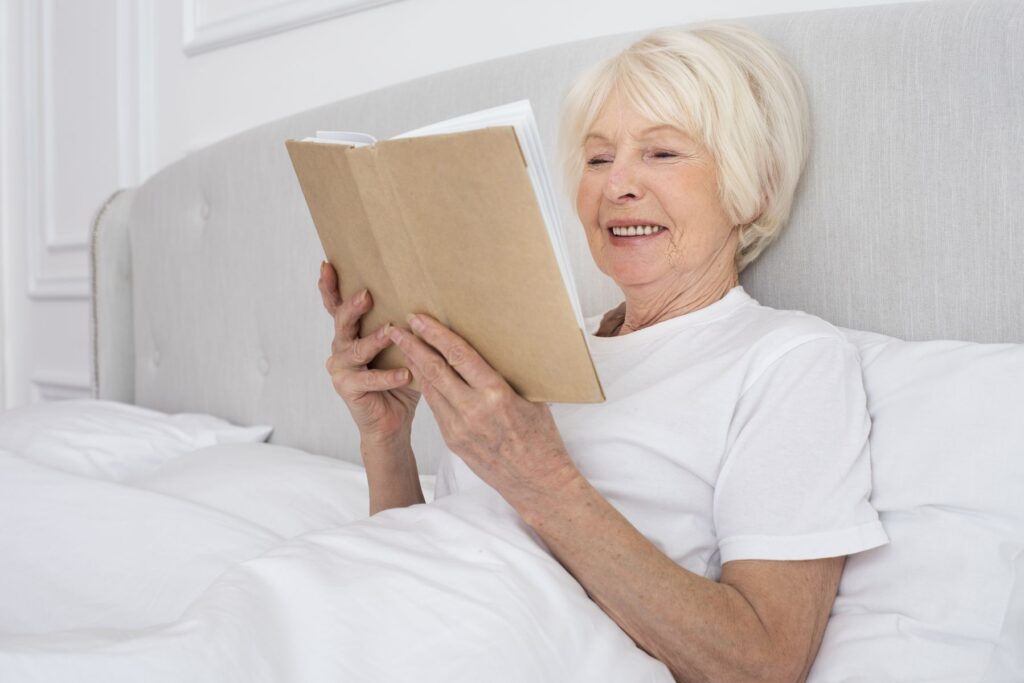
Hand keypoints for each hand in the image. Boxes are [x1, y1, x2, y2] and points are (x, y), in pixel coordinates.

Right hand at [318, 261, 420, 446]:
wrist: (392, 423)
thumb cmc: (400, 381)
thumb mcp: (402, 350)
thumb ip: (404, 329)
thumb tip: (428, 300)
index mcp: (351, 335)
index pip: (336, 307)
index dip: (329, 287)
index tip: (328, 265)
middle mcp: (341, 348)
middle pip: (342, 322)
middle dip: (353, 307)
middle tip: (367, 295)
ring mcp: (341, 369)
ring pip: (355, 349)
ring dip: (375, 340)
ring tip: (391, 332)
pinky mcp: (348, 389)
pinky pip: (369, 380)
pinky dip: (388, 377)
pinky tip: (406, 374)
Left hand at [387, 313, 578, 511]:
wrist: (536, 481)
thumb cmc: (541, 438)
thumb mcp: (531, 399)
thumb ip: (505, 376)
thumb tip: (490, 350)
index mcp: (496, 394)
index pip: (459, 356)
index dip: (436, 335)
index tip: (420, 319)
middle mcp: (473, 410)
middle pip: (434, 370)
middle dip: (412, 346)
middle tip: (396, 328)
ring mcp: (459, 428)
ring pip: (430, 389)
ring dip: (415, 366)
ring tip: (404, 346)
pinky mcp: (453, 442)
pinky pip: (436, 408)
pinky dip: (427, 388)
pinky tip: (421, 376)